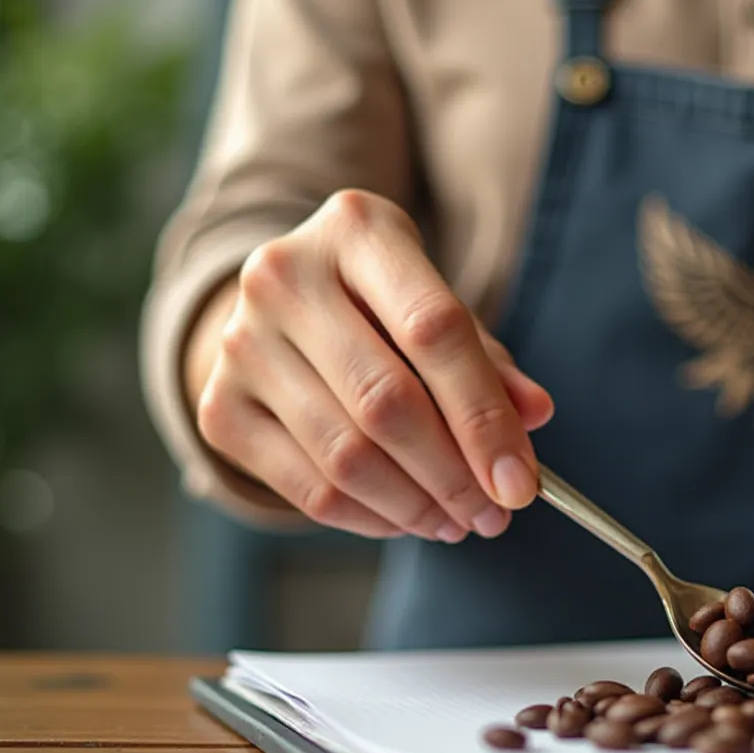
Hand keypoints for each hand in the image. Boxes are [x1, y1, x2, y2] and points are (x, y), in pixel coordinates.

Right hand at [188, 189, 553, 540]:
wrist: (283, 299)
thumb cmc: (383, 305)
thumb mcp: (438, 307)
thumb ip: (489, 361)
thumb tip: (533, 415)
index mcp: (356, 229)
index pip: (435, 330)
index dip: (484, 416)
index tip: (520, 482)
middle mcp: (284, 277)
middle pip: (386, 401)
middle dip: (454, 475)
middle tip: (494, 516)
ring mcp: (241, 342)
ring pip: (346, 456)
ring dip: (416, 506)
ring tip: (458, 522)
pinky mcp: (220, 408)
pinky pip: (307, 489)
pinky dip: (370, 518)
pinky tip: (407, 520)